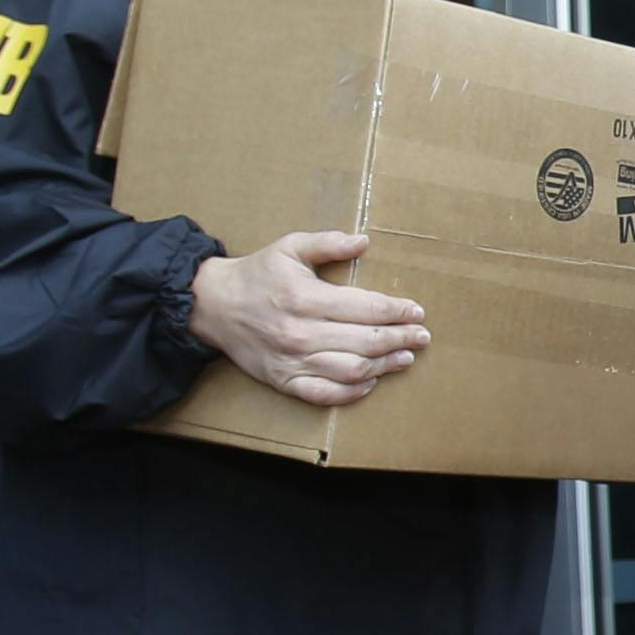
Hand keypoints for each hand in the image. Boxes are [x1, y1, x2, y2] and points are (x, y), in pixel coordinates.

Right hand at [190, 229, 424, 405]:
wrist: (212, 305)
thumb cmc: (257, 274)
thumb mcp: (289, 246)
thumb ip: (327, 243)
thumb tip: (363, 241)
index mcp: (306, 297)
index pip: (366, 308)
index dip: (397, 311)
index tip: (417, 312)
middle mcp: (302, 332)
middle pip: (366, 341)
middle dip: (401, 339)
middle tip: (422, 337)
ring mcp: (293, 360)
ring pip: (352, 370)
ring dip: (384, 366)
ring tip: (405, 358)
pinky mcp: (283, 380)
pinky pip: (325, 394)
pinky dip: (352, 392)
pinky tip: (370, 381)